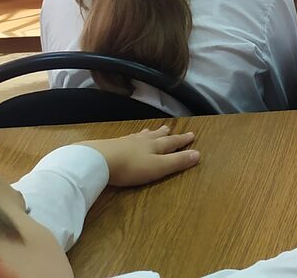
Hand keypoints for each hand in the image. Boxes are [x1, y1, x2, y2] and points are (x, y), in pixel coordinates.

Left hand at [81, 125, 200, 187]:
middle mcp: (142, 142)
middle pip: (156, 136)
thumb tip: (198, 154)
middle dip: (165, 134)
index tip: (192, 135)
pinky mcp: (112, 146)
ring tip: (151, 130)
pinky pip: (127, 139)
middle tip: (170, 128)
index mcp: (155, 147)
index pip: (172, 142)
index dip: (182, 140)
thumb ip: (177, 162)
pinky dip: (132, 137)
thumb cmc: (131, 167)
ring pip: (141, 136)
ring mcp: (126, 142)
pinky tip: (128, 138)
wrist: (98, 160)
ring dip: (148, 134)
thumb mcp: (158, 167)